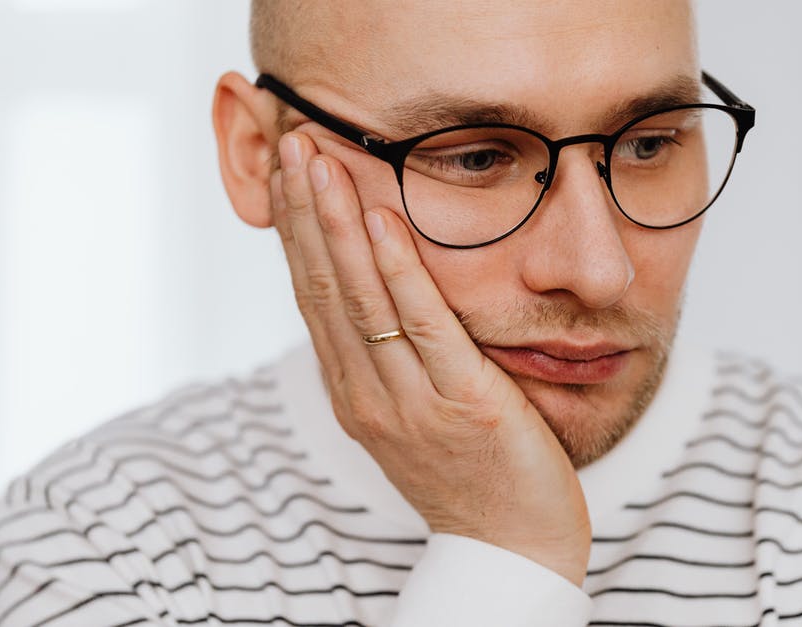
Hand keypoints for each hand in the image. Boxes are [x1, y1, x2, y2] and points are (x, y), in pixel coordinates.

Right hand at [268, 129, 591, 585]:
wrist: (512, 549)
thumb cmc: (474, 475)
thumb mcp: (416, 413)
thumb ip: (393, 357)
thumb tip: (382, 296)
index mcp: (355, 394)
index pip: (313, 297)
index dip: (298, 231)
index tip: (289, 171)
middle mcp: (367, 396)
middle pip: (323, 288)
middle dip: (306, 211)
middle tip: (292, 141)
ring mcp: (408, 402)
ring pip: (359, 299)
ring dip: (336, 224)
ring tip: (322, 159)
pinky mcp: (461, 403)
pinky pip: (421, 326)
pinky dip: (397, 269)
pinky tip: (381, 219)